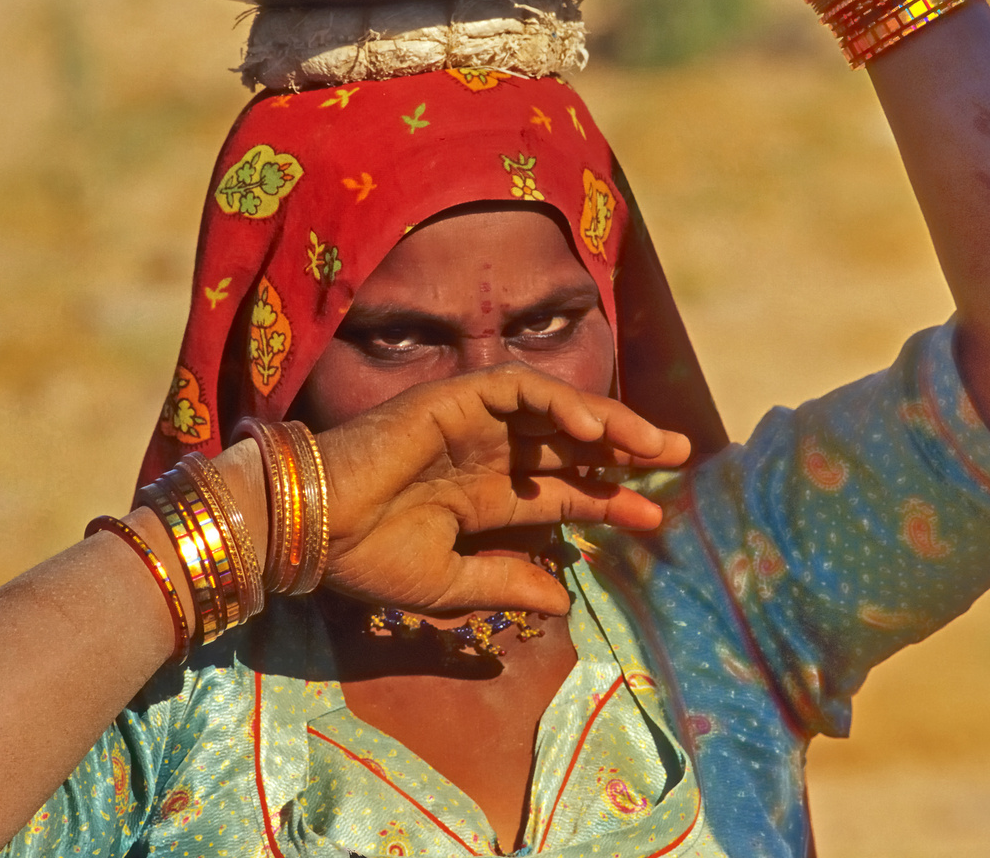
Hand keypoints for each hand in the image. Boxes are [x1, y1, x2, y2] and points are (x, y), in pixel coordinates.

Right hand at [313, 363, 688, 616]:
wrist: (312, 530)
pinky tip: (592, 428)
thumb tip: (562, 601)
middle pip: (570, 444)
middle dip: (626, 449)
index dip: (608, 501)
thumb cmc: (367, 557)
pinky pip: (521, 388)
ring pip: (556, 409)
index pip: (562, 492)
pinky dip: (560, 399)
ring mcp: (473, 422)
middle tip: (678, 461)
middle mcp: (487, 454)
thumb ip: (506, 585)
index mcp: (485, 497)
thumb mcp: (451, 585)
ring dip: (607, 420)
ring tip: (652, 444)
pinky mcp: (456, 396)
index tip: (653, 520)